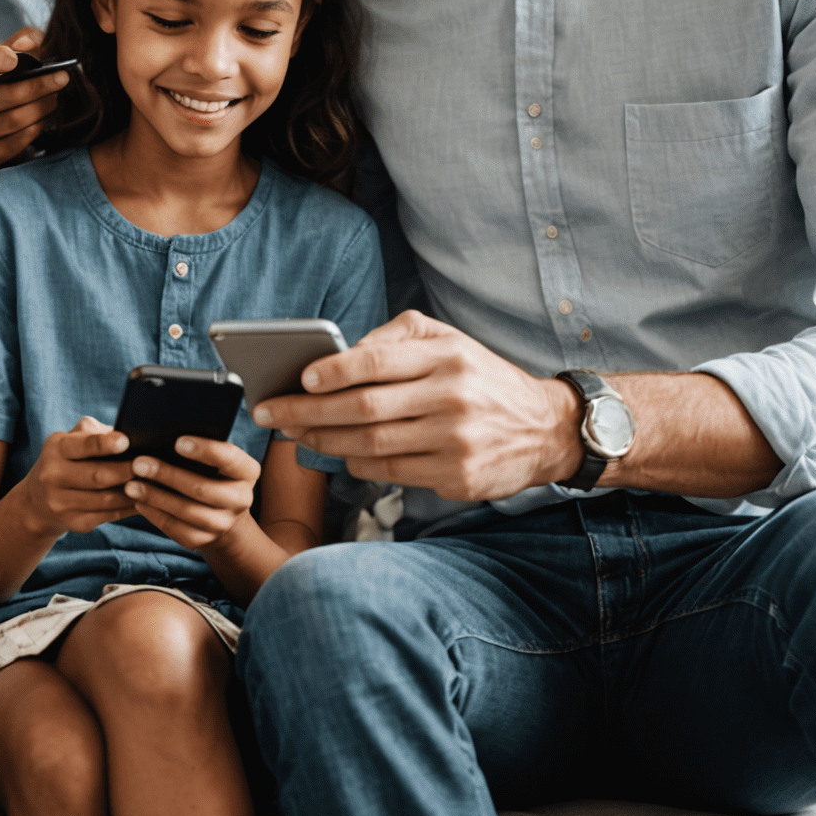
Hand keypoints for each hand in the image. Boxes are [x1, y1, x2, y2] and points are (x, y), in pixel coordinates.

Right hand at [0, 27, 69, 213]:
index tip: (14, 58)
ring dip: (43, 106)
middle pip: (6, 94)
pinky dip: (37, 125)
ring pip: (16, 119)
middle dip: (39, 86)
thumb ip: (10, 44)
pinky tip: (44, 116)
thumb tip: (33, 41)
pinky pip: (19, 140)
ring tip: (56, 96)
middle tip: (63, 78)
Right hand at [19, 416, 136, 536]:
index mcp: (56, 448)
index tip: (125, 441)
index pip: (81, 445)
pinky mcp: (75, 523)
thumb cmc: (68, 458)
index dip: (104, 444)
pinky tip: (141, 499)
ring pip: (106, 499)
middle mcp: (53, 476)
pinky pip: (109, 515)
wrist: (39, 498)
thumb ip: (96, 433)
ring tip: (151, 483)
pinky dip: (128, 507)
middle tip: (148, 465)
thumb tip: (130, 435)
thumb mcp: (72, 439)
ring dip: (132, 492)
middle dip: (125, 471)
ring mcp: (62, 503)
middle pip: (97, 476)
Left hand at [122, 437, 260, 550]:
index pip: (229, 458)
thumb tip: (163, 433)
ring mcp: (223, 523)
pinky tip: (139, 502)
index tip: (177, 442)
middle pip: (202, 488)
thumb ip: (199, 446)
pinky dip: (155, 515)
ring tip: (131, 485)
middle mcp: (241, 499)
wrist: (222, 511)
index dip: (205, 450)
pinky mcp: (204, 540)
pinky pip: (177, 529)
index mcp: (247, 471)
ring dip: (156, 497)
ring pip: (187, 512)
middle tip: (138, 463)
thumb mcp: (215, 457)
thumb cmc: (211, 470)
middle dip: (167, 475)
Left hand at [252, 310, 579, 500]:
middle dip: (307, 412)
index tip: (298, 379)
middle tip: (271, 412)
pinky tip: (336, 453)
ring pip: (371, 444)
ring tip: (294, 434)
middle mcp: (452, 397)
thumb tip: (340, 354)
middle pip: (363, 408)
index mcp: (446, 357)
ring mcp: (456, 441)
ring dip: (323, 441)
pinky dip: (356, 463)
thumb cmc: (479, 375)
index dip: (331, 372)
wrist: (544, 427)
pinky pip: (391, 471)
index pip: (374, 363)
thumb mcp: (446, 340)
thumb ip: (393, 339)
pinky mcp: (458, 477)